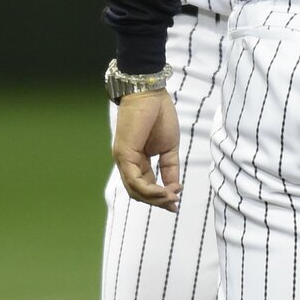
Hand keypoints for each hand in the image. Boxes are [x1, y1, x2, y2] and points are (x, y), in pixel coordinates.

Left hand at [113, 89, 180, 209]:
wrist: (150, 94)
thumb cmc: (159, 115)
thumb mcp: (169, 148)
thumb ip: (170, 168)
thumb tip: (174, 187)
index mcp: (138, 161)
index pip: (146, 186)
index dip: (160, 197)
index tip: (176, 203)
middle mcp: (127, 163)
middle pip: (139, 193)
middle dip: (157, 201)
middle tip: (174, 204)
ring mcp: (123, 160)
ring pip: (135, 190)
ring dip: (155, 198)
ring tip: (172, 197)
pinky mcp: (123, 155)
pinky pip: (135, 181)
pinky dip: (150, 189)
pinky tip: (165, 190)